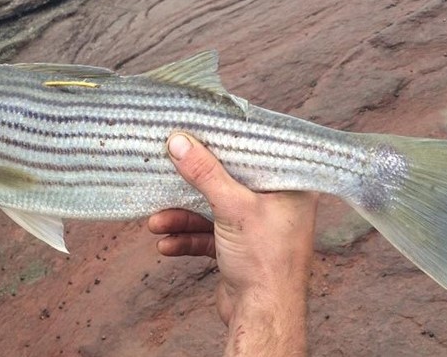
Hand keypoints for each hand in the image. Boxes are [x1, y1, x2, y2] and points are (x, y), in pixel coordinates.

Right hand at [149, 134, 317, 356]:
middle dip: (194, 185)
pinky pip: (209, 235)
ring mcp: (257, 228)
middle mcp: (276, 205)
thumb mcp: (233, 208)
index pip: (257, 153)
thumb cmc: (266, 261)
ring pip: (213, 211)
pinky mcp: (239, 249)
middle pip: (228, 182)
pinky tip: (166, 244)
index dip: (227, 142)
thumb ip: (205, 173)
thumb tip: (179, 142)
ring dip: (183, 217)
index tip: (199, 131)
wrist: (263, 315)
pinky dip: (188, 237)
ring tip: (156, 221)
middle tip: (169, 171)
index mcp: (289, 187)